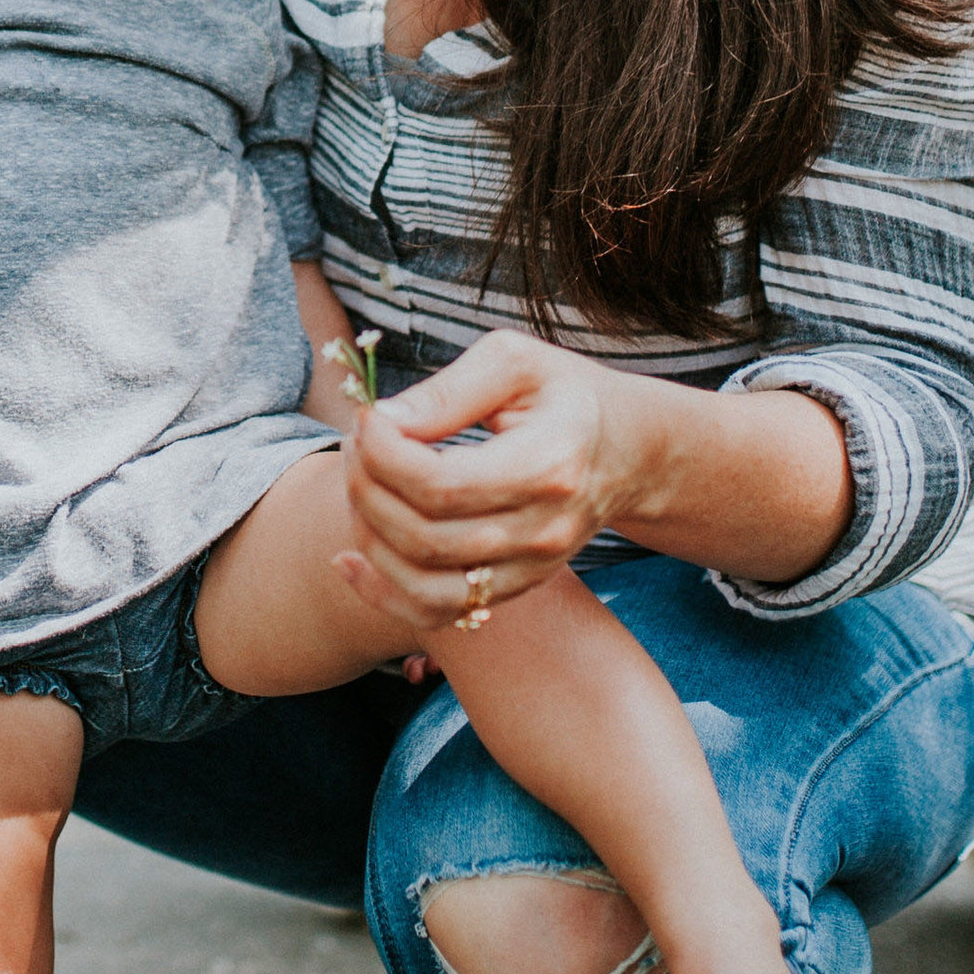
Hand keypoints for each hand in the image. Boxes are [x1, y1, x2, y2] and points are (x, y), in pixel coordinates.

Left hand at [335, 331, 647, 642]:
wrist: (625, 449)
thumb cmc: (563, 394)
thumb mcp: (514, 362)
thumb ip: (447, 391)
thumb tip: (381, 421)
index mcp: (547, 464)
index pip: (440, 484)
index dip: (382, 454)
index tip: (366, 418)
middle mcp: (543, 529)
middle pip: (424, 536)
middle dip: (366, 489)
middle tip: (354, 444)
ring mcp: (532, 567)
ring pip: (425, 585)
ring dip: (369, 539)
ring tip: (358, 486)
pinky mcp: (515, 587)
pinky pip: (438, 612)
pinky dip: (382, 594)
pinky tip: (348, 559)